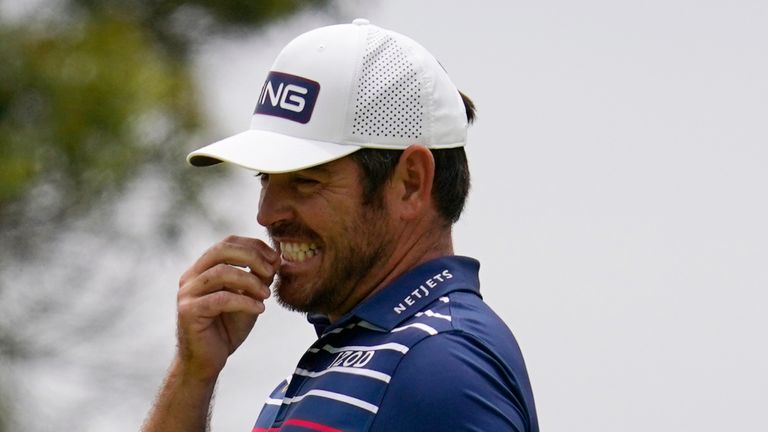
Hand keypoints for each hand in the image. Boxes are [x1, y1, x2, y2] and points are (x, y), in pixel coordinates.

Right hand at [175, 235, 278, 380]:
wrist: (207, 361)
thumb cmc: (227, 328)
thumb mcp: (248, 298)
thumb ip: (258, 278)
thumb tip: (276, 258)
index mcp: (202, 269)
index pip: (227, 243)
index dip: (253, 245)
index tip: (275, 257)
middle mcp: (191, 277)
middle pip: (221, 250)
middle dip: (252, 257)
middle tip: (272, 271)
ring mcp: (187, 293)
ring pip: (222, 273)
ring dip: (250, 281)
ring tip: (266, 295)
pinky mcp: (189, 312)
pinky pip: (221, 299)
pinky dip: (244, 301)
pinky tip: (260, 309)